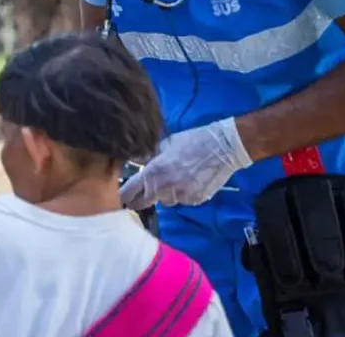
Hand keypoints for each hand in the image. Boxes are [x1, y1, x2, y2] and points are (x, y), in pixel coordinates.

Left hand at [120, 117, 252, 208]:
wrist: (223, 147)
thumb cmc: (192, 141)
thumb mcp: (165, 145)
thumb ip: (148, 157)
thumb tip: (135, 161)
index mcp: (152, 172)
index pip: (128, 192)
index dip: (123, 196)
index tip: (121, 197)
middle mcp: (163, 188)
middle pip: (142, 203)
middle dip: (140, 200)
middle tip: (143, 193)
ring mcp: (180, 196)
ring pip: (165, 201)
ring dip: (166, 194)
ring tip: (177, 178)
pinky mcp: (195, 201)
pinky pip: (182, 201)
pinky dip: (183, 194)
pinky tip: (191, 181)